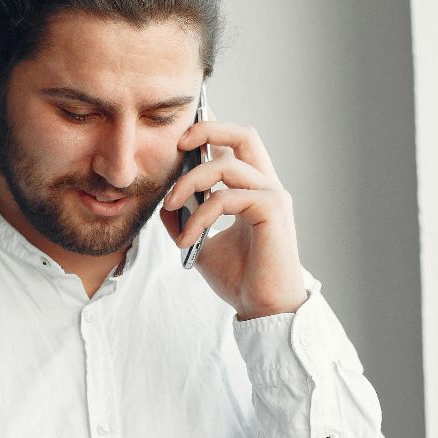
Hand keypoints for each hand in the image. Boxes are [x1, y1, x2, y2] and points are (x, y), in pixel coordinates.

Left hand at [161, 118, 307, 319]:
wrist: (262, 309)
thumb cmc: (240, 278)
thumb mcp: (201, 244)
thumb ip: (186, 219)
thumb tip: (164, 203)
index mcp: (253, 189)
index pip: (235, 145)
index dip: (211, 129)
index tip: (180, 134)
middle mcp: (266, 186)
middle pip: (244, 134)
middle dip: (207, 129)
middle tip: (177, 144)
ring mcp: (273, 196)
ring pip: (226, 166)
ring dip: (189, 182)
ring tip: (170, 206)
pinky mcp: (273, 210)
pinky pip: (226, 198)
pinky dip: (200, 214)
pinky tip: (188, 237)